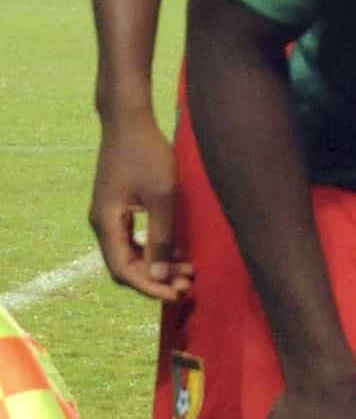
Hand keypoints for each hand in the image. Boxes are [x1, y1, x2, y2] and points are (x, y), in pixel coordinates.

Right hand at [88, 105, 185, 300]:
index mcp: (106, 223)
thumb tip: (158, 275)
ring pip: (132, 255)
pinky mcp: (119, 209)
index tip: (176, 295)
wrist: (129, 122)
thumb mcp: (162, 197)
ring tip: (189, 271)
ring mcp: (109, 216)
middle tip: (188, 284)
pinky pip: (134, 241)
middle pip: (126, 266)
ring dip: (158, 266)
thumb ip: (161, 236)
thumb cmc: (147, 155)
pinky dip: (155, 250)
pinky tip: (179, 254)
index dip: (149, 287)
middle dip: (156, 279)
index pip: (123, 270)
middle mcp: (102, 223)